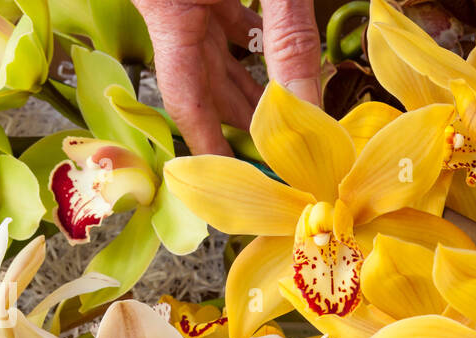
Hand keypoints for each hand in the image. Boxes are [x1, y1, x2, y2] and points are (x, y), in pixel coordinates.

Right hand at [134, 0, 322, 155]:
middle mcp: (171, 8)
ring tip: (284, 127)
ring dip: (252, 91)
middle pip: (202, 84)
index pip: (183, 97)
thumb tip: (308, 106)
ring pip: (217, 58)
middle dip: (241, 124)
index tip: (231, 182)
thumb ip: (290, 38)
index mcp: (167, 7)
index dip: (208, 145)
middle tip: (276, 161)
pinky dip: (255, 49)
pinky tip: (281, 69)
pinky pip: (229, 24)